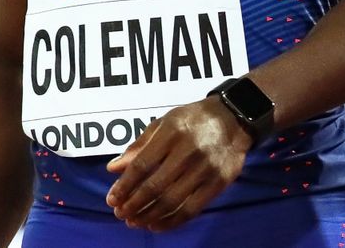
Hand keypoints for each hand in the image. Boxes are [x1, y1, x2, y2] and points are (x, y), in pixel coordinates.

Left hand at [104, 97, 252, 230]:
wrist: (232, 120)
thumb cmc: (191, 120)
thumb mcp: (162, 123)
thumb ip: (138, 146)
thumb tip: (113, 168)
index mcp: (170, 133)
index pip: (142, 165)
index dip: (125, 185)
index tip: (112, 199)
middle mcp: (188, 152)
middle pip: (156, 186)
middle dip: (134, 204)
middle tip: (120, 214)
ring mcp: (205, 170)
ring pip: (173, 201)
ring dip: (150, 215)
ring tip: (134, 222)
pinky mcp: (219, 184)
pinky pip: (193, 209)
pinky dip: (172, 221)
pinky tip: (157, 225)